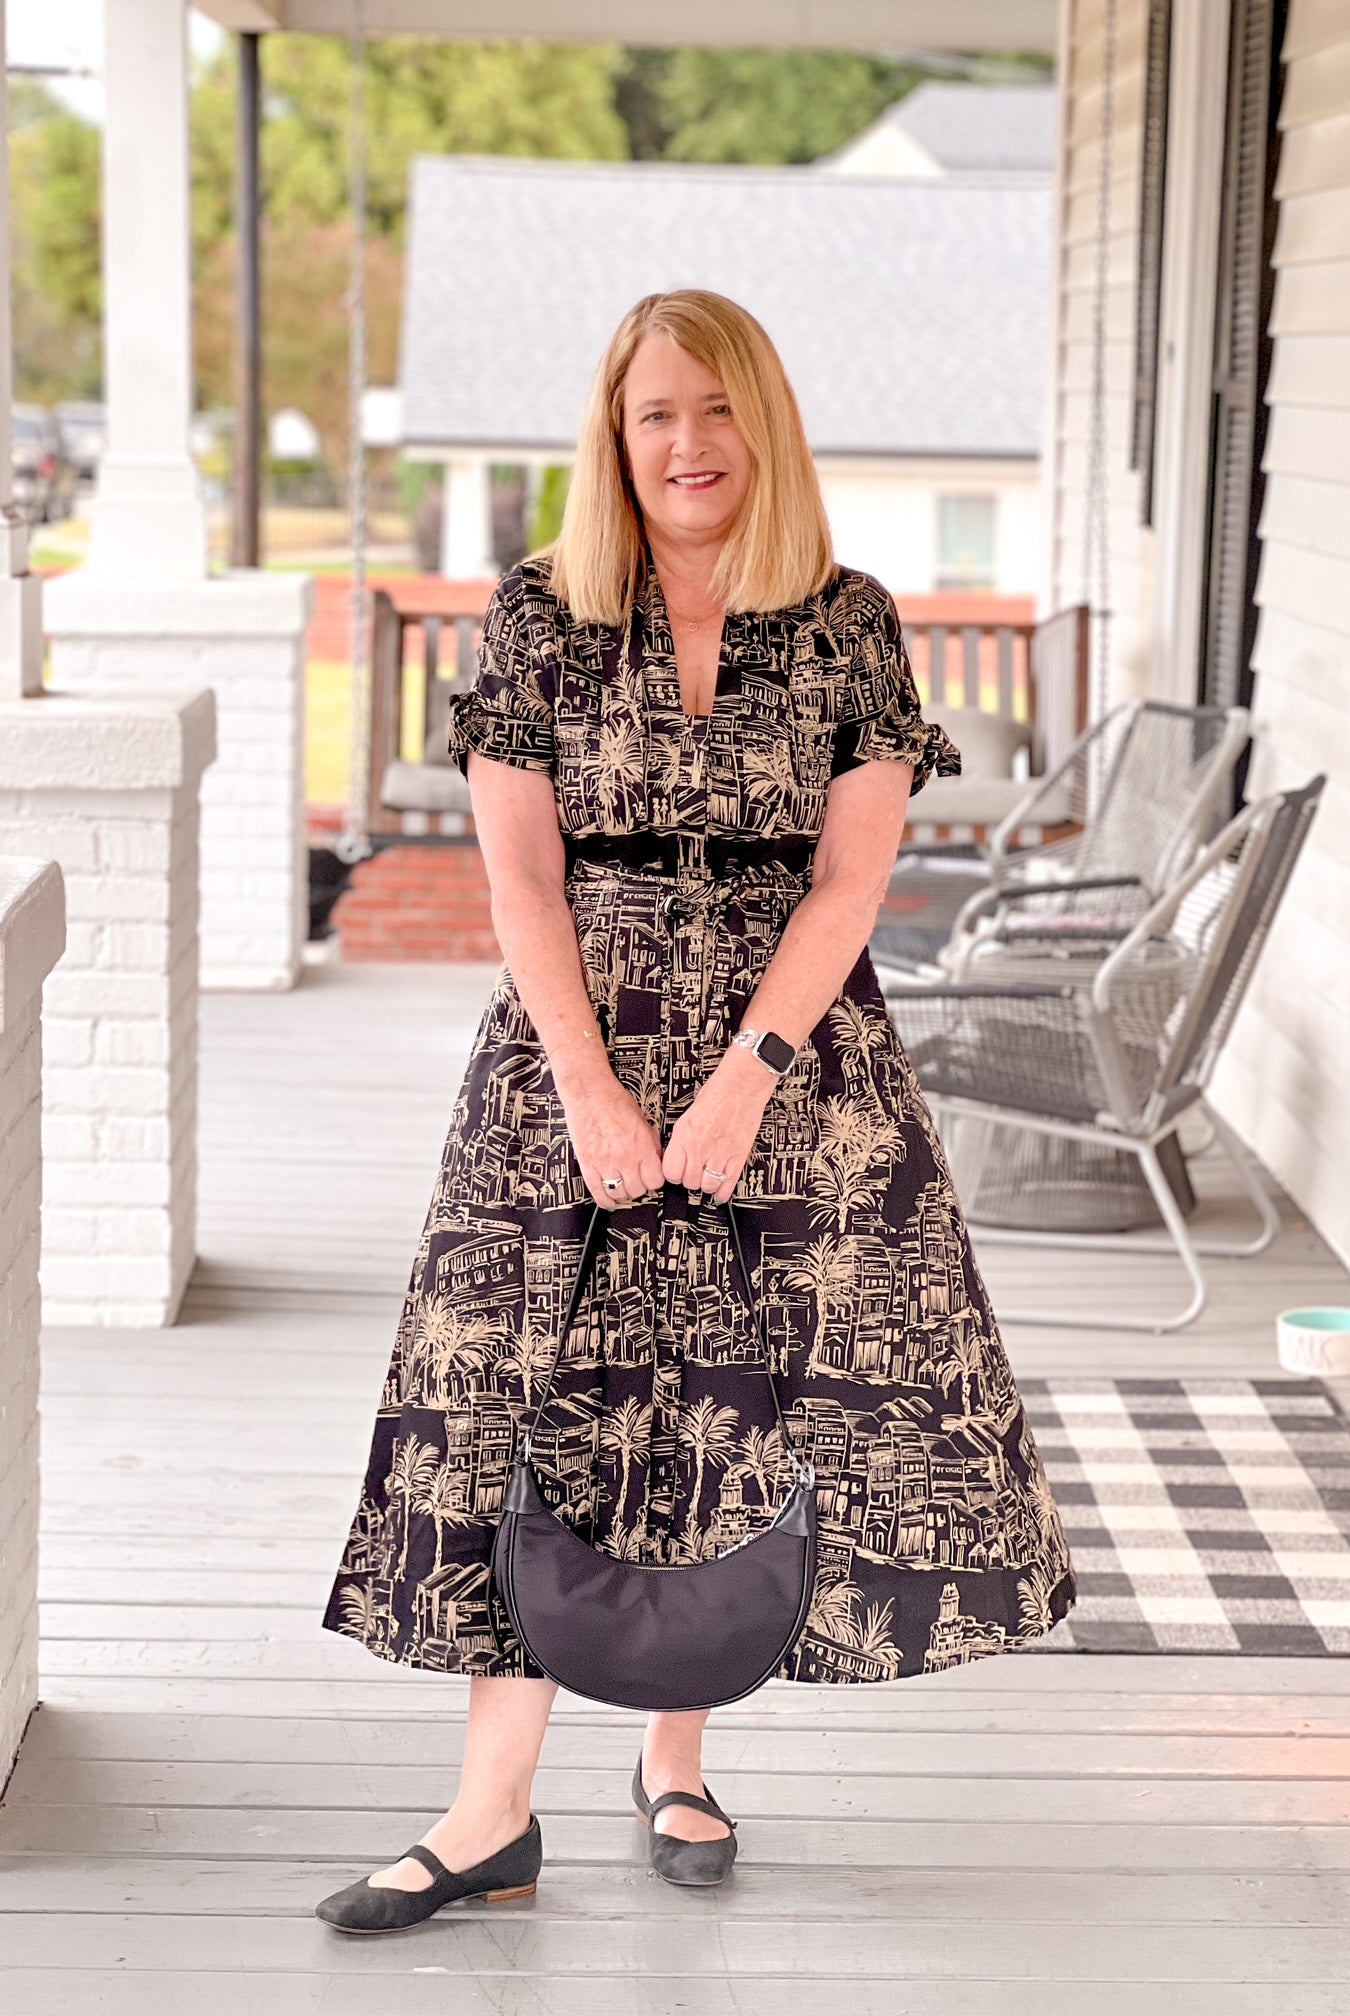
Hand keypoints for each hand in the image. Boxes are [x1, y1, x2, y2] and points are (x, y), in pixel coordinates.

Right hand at [559, 1071, 665, 1210]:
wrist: (589, 1094)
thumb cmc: (613, 1101)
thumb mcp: (643, 1120)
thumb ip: (651, 1143)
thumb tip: (656, 1159)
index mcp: (641, 1146)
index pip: (655, 1180)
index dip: (655, 1180)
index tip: (652, 1177)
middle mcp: (624, 1157)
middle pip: (638, 1189)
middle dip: (640, 1186)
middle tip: (637, 1180)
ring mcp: (604, 1163)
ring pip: (619, 1192)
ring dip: (623, 1192)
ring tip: (623, 1186)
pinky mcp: (587, 1164)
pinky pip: (597, 1191)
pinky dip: (605, 1200)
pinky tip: (609, 1200)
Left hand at [661, 1046, 774, 1205]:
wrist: (741, 1086)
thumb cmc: (717, 1093)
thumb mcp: (688, 1115)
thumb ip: (682, 1139)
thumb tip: (677, 1155)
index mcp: (684, 1136)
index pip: (670, 1172)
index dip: (672, 1174)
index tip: (676, 1172)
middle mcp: (700, 1148)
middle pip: (688, 1182)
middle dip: (689, 1180)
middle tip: (692, 1174)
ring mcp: (720, 1154)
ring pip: (707, 1186)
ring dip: (706, 1185)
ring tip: (706, 1179)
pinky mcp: (738, 1157)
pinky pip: (728, 1183)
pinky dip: (723, 1192)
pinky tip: (720, 1193)